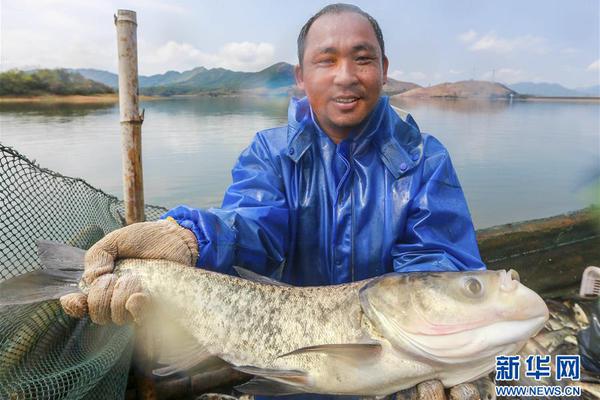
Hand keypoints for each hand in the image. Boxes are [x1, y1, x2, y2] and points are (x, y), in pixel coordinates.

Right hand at [60, 219, 197, 324]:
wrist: (175, 237)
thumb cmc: (144, 239)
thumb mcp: (114, 241)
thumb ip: (97, 257)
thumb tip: (92, 280)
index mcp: (100, 285)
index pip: (78, 306)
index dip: (74, 306)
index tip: (77, 299)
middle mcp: (116, 299)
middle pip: (98, 315)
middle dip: (101, 297)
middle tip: (114, 277)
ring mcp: (136, 306)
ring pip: (118, 318)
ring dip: (120, 297)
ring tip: (133, 278)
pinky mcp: (156, 308)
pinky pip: (141, 319)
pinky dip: (136, 309)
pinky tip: (139, 295)